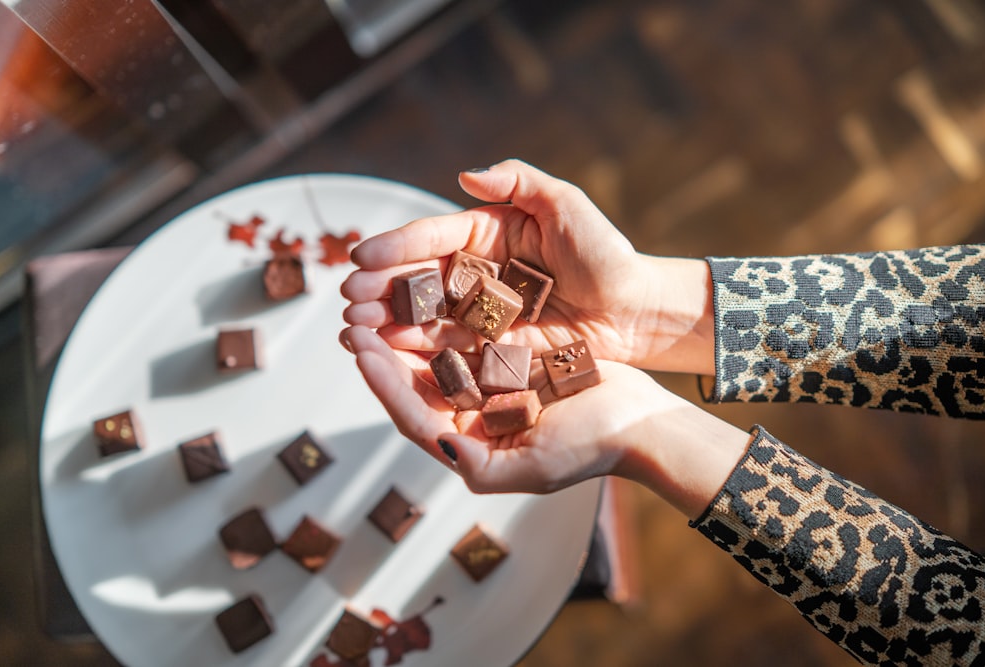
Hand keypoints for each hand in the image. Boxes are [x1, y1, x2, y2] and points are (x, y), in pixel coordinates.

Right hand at [341, 159, 714, 373]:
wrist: (635, 310)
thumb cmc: (605, 252)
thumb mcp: (565, 204)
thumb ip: (518, 181)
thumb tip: (465, 172)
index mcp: (485, 232)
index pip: (431, 237)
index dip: (395, 246)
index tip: (361, 257)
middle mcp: (474, 273)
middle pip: (416, 279)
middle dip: (378, 288)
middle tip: (348, 299)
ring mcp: (478, 313)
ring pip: (422, 316)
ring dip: (385, 322)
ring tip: (353, 328)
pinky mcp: (489, 348)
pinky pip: (446, 349)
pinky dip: (413, 353)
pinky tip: (384, 354)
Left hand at [341, 325, 747, 517]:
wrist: (639, 420)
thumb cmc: (591, 448)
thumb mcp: (533, 469)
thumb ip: (481, 466)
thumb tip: (439, 443)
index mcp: (467, 445)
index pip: (413, 416)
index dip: (385, 385)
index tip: (363, 351)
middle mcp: (469, 416)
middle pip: (413, 383)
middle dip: (381, 352)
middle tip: (354, 318)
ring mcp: (486, 385)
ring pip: (433, 355)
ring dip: (403, 329)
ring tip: (377, 300)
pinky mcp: (505, 357)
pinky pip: (465, 334)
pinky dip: (442, 315)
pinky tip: (424, 289)